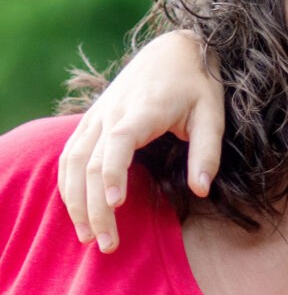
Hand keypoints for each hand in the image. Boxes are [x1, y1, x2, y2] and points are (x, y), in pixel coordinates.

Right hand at [58, 31, 224, 251]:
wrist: (174, 49)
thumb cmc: (198, 84)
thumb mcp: (213, 113)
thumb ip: (207, 152)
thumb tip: (201, 190)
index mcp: (143, 109)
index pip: (118, 143)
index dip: (113, 173)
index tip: (115, 205)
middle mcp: (112, 112)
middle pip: (91, 163)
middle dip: (95, 208)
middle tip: (108, 245)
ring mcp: (97, 116)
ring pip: (72, 161)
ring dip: (75, 201)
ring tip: (87, 237)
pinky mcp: (92, 120)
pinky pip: (69, 155)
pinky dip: (68, 185)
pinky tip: (77, 210)